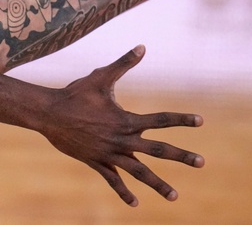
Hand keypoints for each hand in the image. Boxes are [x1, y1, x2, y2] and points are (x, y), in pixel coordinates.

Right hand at [40, 45, 202, 205]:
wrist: (49, 113)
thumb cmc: (76, 93)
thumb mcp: (101, 77)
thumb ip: (123, 63)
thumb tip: (142, 46)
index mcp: (125, 120)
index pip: (160, 120)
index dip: (181, 119)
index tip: (200, 121)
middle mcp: (121, 139)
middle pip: (157, 150)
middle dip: (181, 156)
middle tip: (201, 162)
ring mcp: (109, 154)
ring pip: (139, 172)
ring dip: (158, 184)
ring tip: (175, 196)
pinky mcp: (97, 162)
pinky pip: (113, 180)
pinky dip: (124, 192)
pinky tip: (135, 203)